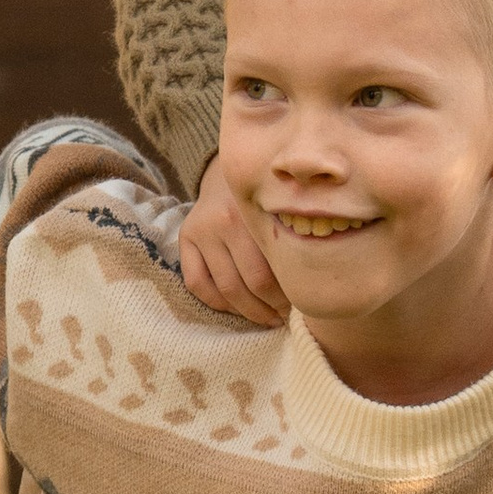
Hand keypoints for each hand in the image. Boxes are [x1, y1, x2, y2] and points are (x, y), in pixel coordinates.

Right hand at [177, 152, 288, 320]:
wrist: (230, 175)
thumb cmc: (265, 202)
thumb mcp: (281, 214)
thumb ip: (290, 243)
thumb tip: (306, 290)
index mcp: (254, 215)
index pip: (271, 273)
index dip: (286, 298)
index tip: (299, 306)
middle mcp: (224, 221)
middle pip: (250, 284)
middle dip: (270, 308)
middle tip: (284, 317)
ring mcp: (201, 231)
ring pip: (224, 290)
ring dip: (248, 312)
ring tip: (265, 318)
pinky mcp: (185, 238)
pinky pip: (197, 284)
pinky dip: (218, 303)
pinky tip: (236, 307)